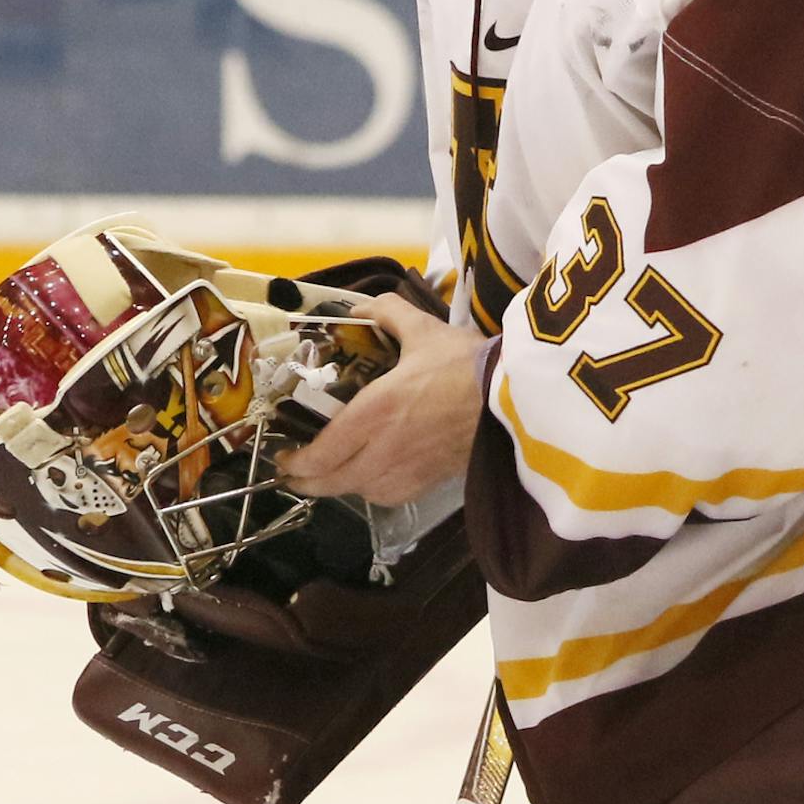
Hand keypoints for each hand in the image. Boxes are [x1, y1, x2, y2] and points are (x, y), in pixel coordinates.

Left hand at [280, 294, 485, 507]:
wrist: (518, 401)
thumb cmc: (468, 366)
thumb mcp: (425, 331)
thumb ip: (388, 314)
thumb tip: (362, 306)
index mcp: (373, 413)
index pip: (320, 453)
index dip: (295, 462)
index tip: (285, 454)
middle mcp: (384, 450)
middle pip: (332, 482)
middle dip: (308, 482)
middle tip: (297, 472)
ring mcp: (409, 471)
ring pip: (360, 492)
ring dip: (342, 486)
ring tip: (335, 473)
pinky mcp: (433, 482)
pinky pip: (390, 496)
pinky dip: (374, 490)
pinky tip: (377, 477)